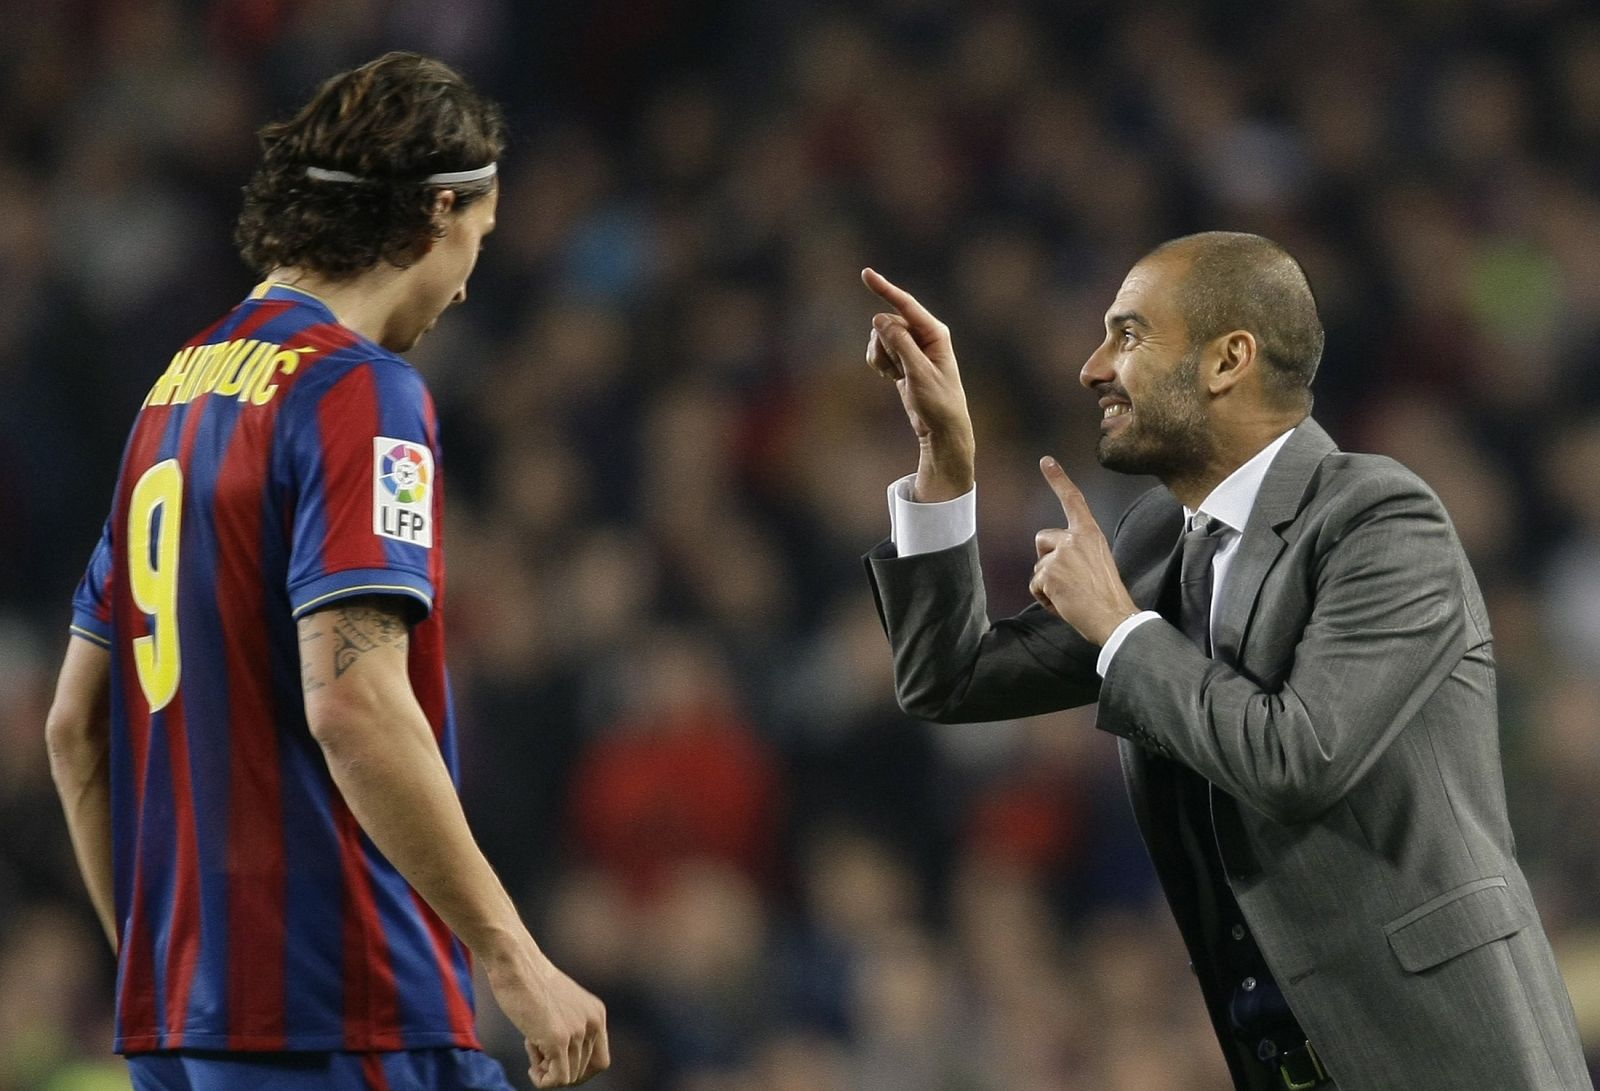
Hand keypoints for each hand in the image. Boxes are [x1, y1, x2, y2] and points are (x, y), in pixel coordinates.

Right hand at [485, 949, 609, 1086]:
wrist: (516, 963)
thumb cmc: (528, 982)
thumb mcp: (560, 1006)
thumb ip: (570, 1027)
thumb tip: (564, 1063)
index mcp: (597, 1014)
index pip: (600, 1061)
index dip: (579, 1071)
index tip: (557, 1065)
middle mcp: (594, 1022)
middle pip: (583, 1072)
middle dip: (558, 1068)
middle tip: (538, 1050)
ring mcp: (578, 1031)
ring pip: (567, 1077)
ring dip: (545, 1069)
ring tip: (531, 1044)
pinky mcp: (559, 1038)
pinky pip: (557, 1080)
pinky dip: (542, 1081)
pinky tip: (531, 1066)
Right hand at [861, 267, 974, 501]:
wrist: (942, 428)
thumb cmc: (938, 402)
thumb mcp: (919, 373)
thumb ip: (900, 344)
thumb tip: (879, 318)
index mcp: (935, 332)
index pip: (905, 305)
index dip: (885, 288)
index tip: (866, 273)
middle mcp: (923, 334)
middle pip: (886, 324)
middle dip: (883, 345)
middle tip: (898, 370)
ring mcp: (911, 345)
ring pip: (879, 337)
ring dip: (880, 357)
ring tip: (897, 377)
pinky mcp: (902, 357)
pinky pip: (879, 350)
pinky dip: (879, 363)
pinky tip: (893, 378)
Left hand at [1029, 457, 1139, 644]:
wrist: (1113, 616)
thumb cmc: (1106, 594)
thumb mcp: (1098, 560)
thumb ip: (1078, 551)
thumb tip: (1056, 557)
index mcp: (1090, 533)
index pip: (1073, 500)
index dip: (1058, 479)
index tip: (1046, 461)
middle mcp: (1074, 538)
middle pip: (1042, 539)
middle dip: (1047, 559)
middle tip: (1068, 581)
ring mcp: (1060, 554)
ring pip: (1038, 566)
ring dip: (1048, 584)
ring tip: (1070, 595)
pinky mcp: (1048, 572)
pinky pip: (1035, 585)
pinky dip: (1044, 598)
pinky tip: (1063, 603)